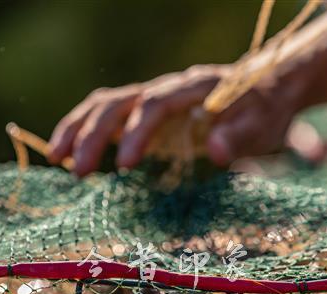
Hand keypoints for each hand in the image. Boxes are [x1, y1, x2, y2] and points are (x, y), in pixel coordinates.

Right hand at [47, 63, 303, 175]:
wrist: (269, 88)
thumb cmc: (267, 112)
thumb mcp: (264, 126)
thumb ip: (241, 136)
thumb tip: (215, 150)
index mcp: (196, 87)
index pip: (156, 103)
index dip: (137, 131)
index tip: (126, 165)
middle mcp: (168, 87)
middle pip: (120, 101)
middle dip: (95, 134)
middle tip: (79, 172)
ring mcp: (153, 97)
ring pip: (105, 103)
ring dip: (78, 127)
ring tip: (57, 159)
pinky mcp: (146, 111)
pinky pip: (107, 113)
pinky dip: (83, 129)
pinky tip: (66, 153)